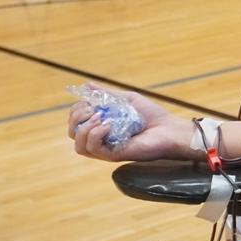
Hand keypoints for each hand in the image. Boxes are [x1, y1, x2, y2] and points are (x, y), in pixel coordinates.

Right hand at [67, 84, 196, 161]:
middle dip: (76, 118)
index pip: (75, 122)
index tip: (90, 102)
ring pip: (79, 146)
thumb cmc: (151, 115)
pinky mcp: (113, 156)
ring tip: (100, 118)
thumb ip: (105, 95)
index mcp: (100, 127)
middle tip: (93, 110)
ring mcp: (106, 150)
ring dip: (84, 128)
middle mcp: (100, 140)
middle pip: (72, 134)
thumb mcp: (126, 100)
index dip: (76, 110)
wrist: (168, 128)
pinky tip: (108, 126)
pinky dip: (95, 135)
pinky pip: (94, 149)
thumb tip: (86, 84)